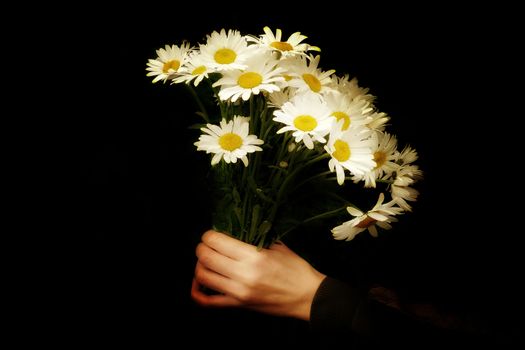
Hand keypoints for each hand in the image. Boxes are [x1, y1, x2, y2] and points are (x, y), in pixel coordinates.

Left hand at [191, 230, 325, 320]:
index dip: (209, 235)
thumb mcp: (278, 246)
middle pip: (205, 257)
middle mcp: (243, 274)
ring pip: (203, 276)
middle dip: (202, 247)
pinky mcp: (239, 305)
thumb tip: (235, 229)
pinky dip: (198, 292)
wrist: (307, 297)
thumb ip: (256, 237)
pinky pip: (209, 302)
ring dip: (200, 265)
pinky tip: (198, 284)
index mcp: (254, 257)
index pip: (217, 241)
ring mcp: (239, 292)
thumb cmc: (296, 269)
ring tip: (206, 261)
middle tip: (206, 244)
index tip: (212, 233)